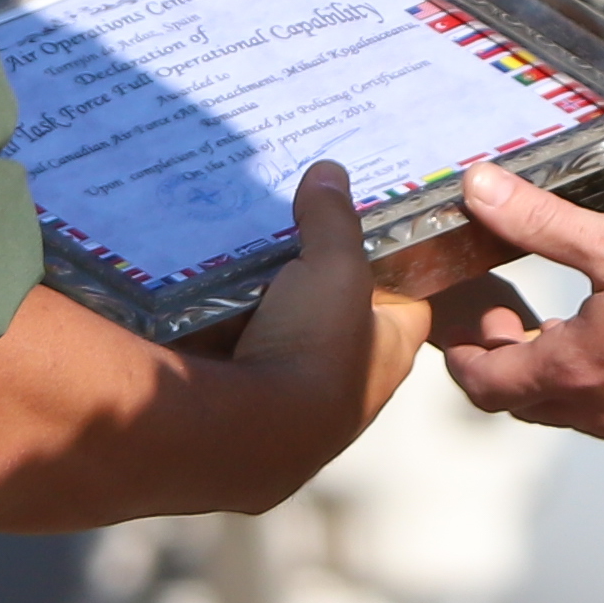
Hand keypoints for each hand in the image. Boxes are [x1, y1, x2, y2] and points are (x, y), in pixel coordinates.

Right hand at [227, 160, 427, 478]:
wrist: (241, 430)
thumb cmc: (314, 351)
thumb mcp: (336, 269)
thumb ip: (334, 219)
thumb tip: (330, 172)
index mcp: (388, 348)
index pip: (402, 295)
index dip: (386, 257)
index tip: (359, 215)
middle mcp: (344, 372)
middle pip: (332, 302)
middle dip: (309, 265)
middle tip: (287, 212)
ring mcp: (289, 383)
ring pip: (277, 315)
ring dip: (258, 286)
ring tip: (238, 230)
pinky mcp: (241, 387)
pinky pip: (232, 332)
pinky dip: (217, 307)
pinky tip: (201, 269)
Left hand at [429, 164, 603, 456]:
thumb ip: (542, 223)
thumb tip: (481, 192)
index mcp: (576, 372)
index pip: (488, 385)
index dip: (466, 358)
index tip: (467, 331)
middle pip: (530, 404)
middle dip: (512, 363)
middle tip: (519, 319)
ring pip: (584, 414)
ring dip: (568, 378)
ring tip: (580, 327)